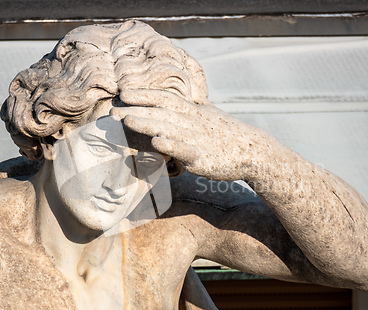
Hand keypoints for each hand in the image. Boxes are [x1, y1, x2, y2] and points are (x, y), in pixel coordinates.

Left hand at [111, 89, 270, 180]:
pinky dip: (171, 145)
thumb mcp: (213, 114)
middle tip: (113, 111)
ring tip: (126, 120)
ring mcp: (198, 139)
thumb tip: (193, 98)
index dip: (145, 94)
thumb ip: (198, 107)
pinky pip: (185, 150)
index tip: (125, 93)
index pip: (166, 98)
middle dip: (136, 109)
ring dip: (146, 123)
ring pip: (169, 127)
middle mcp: (193, 121)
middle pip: (161, 112)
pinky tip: (156, 141)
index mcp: (194, 111)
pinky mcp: (203, 158)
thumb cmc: (230, 134)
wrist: (254, 152)